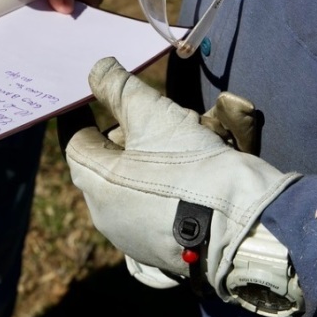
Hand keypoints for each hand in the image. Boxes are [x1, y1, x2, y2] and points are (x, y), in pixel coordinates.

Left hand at [66, 57, 300, 302]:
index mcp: (96, 184)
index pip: (75, 140)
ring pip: (134, 180)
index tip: (90, 96)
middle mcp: (107, 215)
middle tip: (157, 114)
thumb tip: (97, 68)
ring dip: (153, 155)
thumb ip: (121, 88)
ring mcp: (134, 236)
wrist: (241, 225)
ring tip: (187, 138)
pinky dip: (168, 182)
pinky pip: (156, 204)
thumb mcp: (153, 115)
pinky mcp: (162, 248)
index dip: (83, 113)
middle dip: (130, 132)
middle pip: (109, 159)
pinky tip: (196, 169)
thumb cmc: (189, 166)